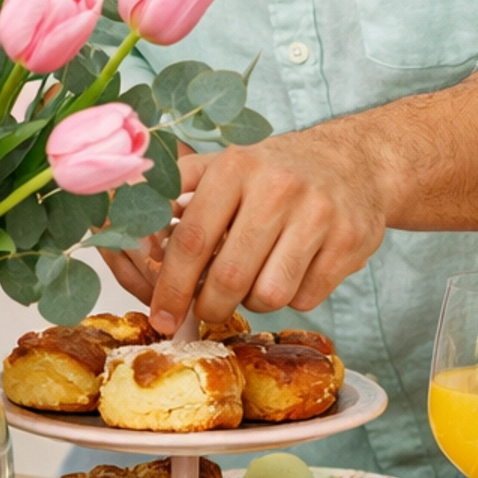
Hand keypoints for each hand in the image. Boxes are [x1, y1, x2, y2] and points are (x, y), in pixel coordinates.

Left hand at [145, 125, 387, 334]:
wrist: (354, 161)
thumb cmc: (273, 172)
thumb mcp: (224, 166)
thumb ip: (175, 192)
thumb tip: (123, 224)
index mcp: (235, 168)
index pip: (192, 240)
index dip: (171, 286)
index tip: (161, 316)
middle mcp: (278, 187)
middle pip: (229, 276)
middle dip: (210, 307)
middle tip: (208, 310)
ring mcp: (319, 214)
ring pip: (270, 294)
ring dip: (254, 301)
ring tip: (254, 280)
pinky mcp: (351, 241)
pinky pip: (306, 298)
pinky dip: (292, 298)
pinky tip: (292, 272)